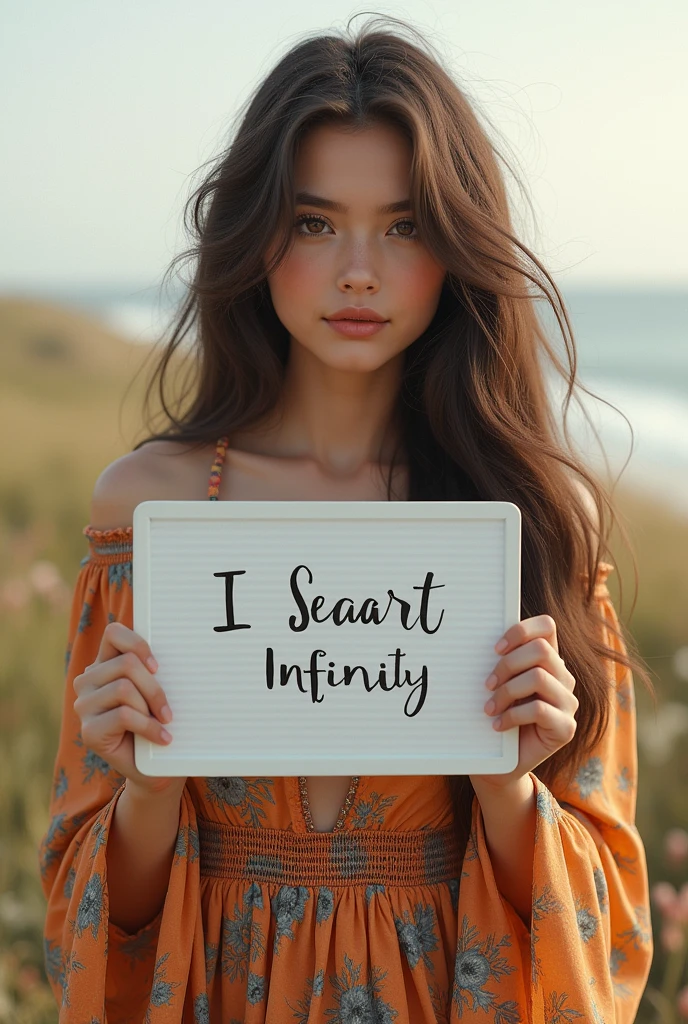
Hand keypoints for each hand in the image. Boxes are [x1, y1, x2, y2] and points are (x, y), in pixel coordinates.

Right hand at [73, 622, 185, 796]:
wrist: (156, 767)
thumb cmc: (159, 721)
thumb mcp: (157, 690)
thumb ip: (154, 669)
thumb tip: (182, 644)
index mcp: (104, 664)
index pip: (113, 633)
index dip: (138, 643)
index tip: (158, 666)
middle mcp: (88, 681)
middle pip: (126, 664)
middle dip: (154, 687)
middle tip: (168, 709)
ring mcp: (84, 706)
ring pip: (124, 688)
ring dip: (150, 707)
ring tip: (161, 723)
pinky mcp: (88, 731)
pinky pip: (123, 715)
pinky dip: (149, 727)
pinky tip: (162, 738)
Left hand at [470, 614, 577, 790]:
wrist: (500, 763)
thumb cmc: (495, 716)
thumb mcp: (496, 684)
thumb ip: (498, 660)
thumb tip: (471, 633)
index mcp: (548, 661)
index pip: (547, 626)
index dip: (521, 630)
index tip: (495, 648)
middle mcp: (563, 677)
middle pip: (541, 650)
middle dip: (508, 664)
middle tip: (487, 684)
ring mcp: (568, 703)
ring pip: (539, 677)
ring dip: (507, 692)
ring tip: (489, 708)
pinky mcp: (566, 728)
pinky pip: (539, 709)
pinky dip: (512, 716)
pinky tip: (498, 725)